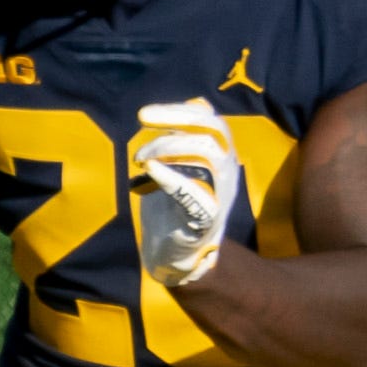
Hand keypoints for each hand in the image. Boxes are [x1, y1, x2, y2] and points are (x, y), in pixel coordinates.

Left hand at [129, 97, 242, 283]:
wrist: (177, 255)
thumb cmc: (173, 209)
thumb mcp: (175, 169)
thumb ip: (176, 144)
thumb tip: (165, 114)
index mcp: (220, 157)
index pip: (211, 120)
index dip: (180, 111)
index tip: (146, 114)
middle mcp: (226, 171)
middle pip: (213, 131)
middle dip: (176, 119)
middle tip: (141, 120)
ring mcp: (221, 193)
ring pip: (208, 155)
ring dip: (168, 148)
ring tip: (140, 157)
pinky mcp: (207, 218)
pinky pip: (195, 192)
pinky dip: (172, 177)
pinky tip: (150, 170)